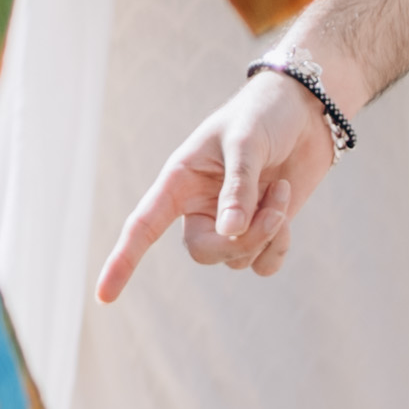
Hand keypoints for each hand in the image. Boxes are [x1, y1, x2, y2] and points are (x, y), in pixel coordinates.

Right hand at [99, 68, 345, 295]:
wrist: (305, 111)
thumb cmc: (263, 115)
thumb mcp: (245, 142)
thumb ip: (238, 187)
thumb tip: (230, 233)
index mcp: (179, 182)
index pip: (143, 227)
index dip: (122, 262)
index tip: (103, 297)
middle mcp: (199, 208)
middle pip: (203, 253)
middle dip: (241, 242)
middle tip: (273, 214)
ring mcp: (231, 223)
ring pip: (238, 259)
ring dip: (267, 232)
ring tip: (281, 191)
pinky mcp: (262, 230)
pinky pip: (262, 264)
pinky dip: (278, 246)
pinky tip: (286, 213)